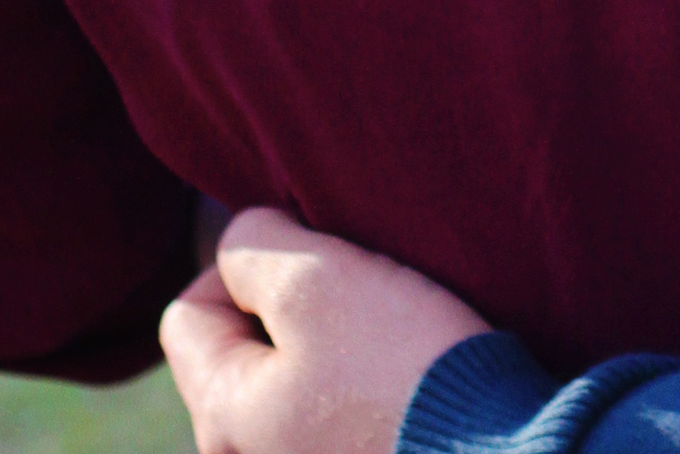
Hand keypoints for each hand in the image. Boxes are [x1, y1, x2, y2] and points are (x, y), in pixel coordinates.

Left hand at [160, 209, 488, 453]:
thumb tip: (242, 246)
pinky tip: (401, 377)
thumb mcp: (318, 280)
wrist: (495, 452)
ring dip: (327, 346)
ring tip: (385, 333)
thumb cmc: (400, 368)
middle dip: (288, 309)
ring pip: (289, 380)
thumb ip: (256, 247)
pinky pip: (329, 414)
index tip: (310, 264)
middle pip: (239, 350)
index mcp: (221, 416)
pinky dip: (355, 387)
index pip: (185, 314)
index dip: (242, 268)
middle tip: (352, 293)